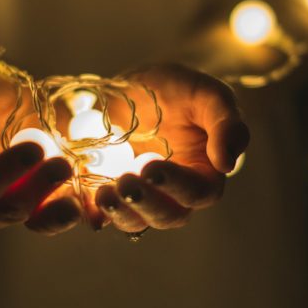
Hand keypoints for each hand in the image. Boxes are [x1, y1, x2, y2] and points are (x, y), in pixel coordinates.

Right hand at [0, 65, 82, 234]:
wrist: (17, 98)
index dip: (4, 173)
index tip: (34, 149)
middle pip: (6, 210)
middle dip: (36, 191)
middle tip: (63, 164)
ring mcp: (21, 204)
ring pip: (36, 222)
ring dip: (57, 213)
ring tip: (76, 201)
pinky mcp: (50, 202)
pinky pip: (64, 217)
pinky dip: (81, 215)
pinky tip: (96, 211)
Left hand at [94, 63, 248, 232]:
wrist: (141, 87)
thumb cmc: (182, 90)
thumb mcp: (209, 95)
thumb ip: (227, 124)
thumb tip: (227, 163)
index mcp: (203, 175)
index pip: (198, 193)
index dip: (178, 186)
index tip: (154, 167)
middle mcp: (173, 194)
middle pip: (166, 215)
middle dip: (145, 204)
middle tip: (126, 184)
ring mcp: (139, 196)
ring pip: (133, 220)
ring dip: (118, 213)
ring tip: (103, 194)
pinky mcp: (109, 191)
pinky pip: (100, 212)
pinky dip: (90, 211)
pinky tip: (80, 200)